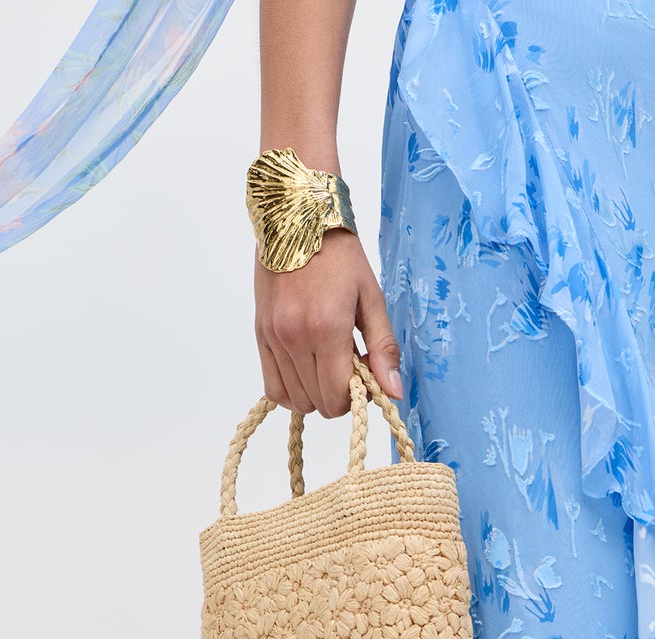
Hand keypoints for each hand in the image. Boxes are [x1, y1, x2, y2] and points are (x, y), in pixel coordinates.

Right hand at [254, 227, 402, 417]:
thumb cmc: (340, 255)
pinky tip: (307, 369)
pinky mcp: (260, 334)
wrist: (296, 218)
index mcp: (325, 329)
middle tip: (349, 366)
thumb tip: (394, 392)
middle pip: (318, 404)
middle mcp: (293, 338)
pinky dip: (292, 389)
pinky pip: (272, 387)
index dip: (357, 397)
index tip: (366, 373)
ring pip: (295, 400)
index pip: (337, 397)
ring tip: (327, 363)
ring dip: (316, 393)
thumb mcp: (372, 298)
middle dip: (339, 396)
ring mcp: (273, 338)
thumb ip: (384, 348)